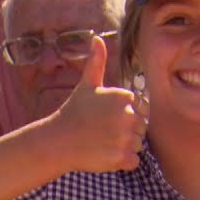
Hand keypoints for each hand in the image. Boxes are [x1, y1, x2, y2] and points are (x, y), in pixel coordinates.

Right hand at [45, 36, 145, 172]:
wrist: (58, 141)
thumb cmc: (74, 111)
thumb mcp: (87, 84)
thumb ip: (97, 61)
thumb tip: (96, 37)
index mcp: (124, 97)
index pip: (142, 109)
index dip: (127, 115)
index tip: (108, 118)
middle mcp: (128, 115)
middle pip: (141, 128)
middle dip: (126, 131)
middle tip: (104, 131)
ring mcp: (125, 137)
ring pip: (137, 144)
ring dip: (124, 146)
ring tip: (103, 142)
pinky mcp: (122, 157)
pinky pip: (133, 161)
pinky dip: (122, 162)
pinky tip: (105, 154)